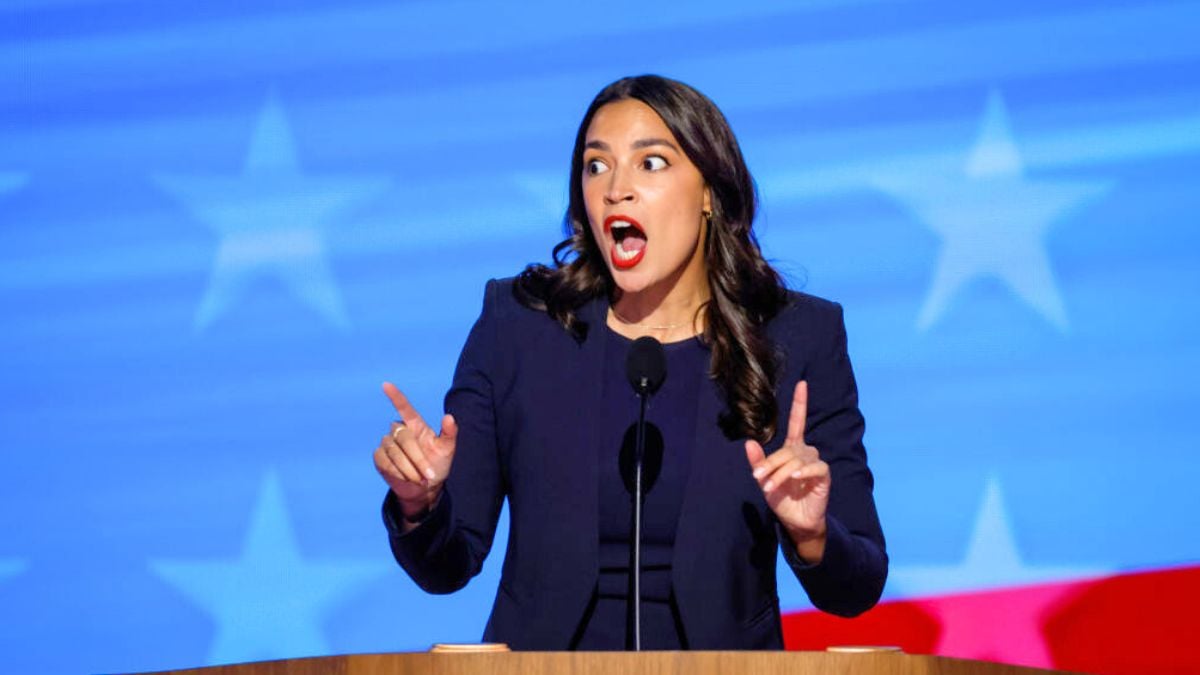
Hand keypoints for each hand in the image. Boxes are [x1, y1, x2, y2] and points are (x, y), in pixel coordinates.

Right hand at [373, 382, 457, 518]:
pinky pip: (384, 461)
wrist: (425, 488)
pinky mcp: (379, 457)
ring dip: (408, 468)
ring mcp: (387, 443)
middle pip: (403, 437)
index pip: (404, 407)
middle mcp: (399, 431)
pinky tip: (406, 478)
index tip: (386, 384)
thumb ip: (450, 433)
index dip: (395, 396)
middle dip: (417, 458)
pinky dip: (397, 472)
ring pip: (393, 451)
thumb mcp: (448, 450)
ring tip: (420, 479)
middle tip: (428, 474)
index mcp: (416, 425)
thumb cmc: (438, 465)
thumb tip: (449, 417)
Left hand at [745, 380, 830, 562]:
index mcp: (792, 448)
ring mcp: (816, 463)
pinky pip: (816, 466)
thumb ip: (757, 462)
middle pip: (788, 449)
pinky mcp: (824, 475)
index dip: (800, 403)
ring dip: (781, 472)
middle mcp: (805, 452)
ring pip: (798, 458)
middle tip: (758, 477)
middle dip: (771, 463)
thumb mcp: (764, 479)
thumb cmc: (781, 498)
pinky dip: (804, 470)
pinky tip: (796, 476)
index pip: (797, 421)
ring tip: (770, 486)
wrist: (795, 521)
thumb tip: (749, 442)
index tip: (802, 384)